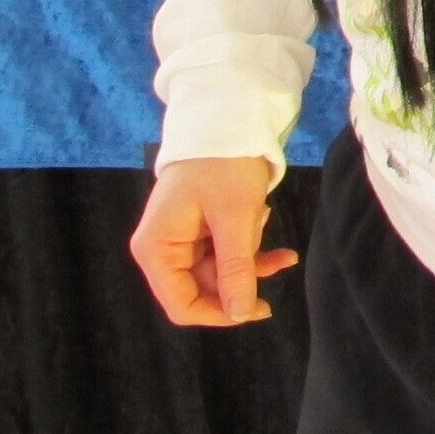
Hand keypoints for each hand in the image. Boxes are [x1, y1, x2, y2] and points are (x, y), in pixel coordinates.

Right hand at [130, 156, 292, 326]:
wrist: (228, 119)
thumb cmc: (224, 165)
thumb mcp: (235, 218)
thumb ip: (236, 269)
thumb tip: (241, 314)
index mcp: (156, 249)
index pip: (181, 304)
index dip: (218, 313)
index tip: (257, 308)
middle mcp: (161, 248)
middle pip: (202, 288)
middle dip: (242, 275)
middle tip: (278, 259)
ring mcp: (180, 239)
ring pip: (219, 270)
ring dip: (249, 255)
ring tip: (263, 217)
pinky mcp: (199, 229)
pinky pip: (224, 251)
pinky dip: (249, 244)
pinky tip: (265, 219)